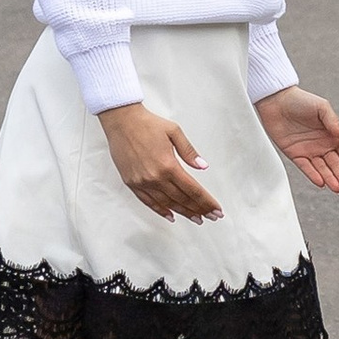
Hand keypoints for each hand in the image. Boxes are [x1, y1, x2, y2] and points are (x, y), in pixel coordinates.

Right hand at [97, 103, 221, 220]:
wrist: (122, 121)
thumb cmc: (147, 123)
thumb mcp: (174, 131)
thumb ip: (189, 151)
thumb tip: (203, 166)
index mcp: (168, 165)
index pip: (193, 190)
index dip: (206, 202)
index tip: (216, 210)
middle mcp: (155, 177)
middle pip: (182, 199)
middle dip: (199, 210)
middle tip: (211, 217)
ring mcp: (143, 182)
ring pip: (167, 204)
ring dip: (183, 213)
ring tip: (196, 218)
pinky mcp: (132, 183)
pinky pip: (148, 202)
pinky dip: (161, 211)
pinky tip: (171, 215)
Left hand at [256, 87, 338, 194]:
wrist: (276, 99)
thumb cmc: (301, 100)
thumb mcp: (322, 109)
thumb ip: (336, 125)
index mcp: (332, 135)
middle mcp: (322, 145)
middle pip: (336, 165)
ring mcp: (309, 151)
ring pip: (322, 169)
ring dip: (330, 179)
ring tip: (337, 188)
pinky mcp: (295, 154)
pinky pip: (306, 168)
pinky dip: (313, 175)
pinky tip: (321, 182)